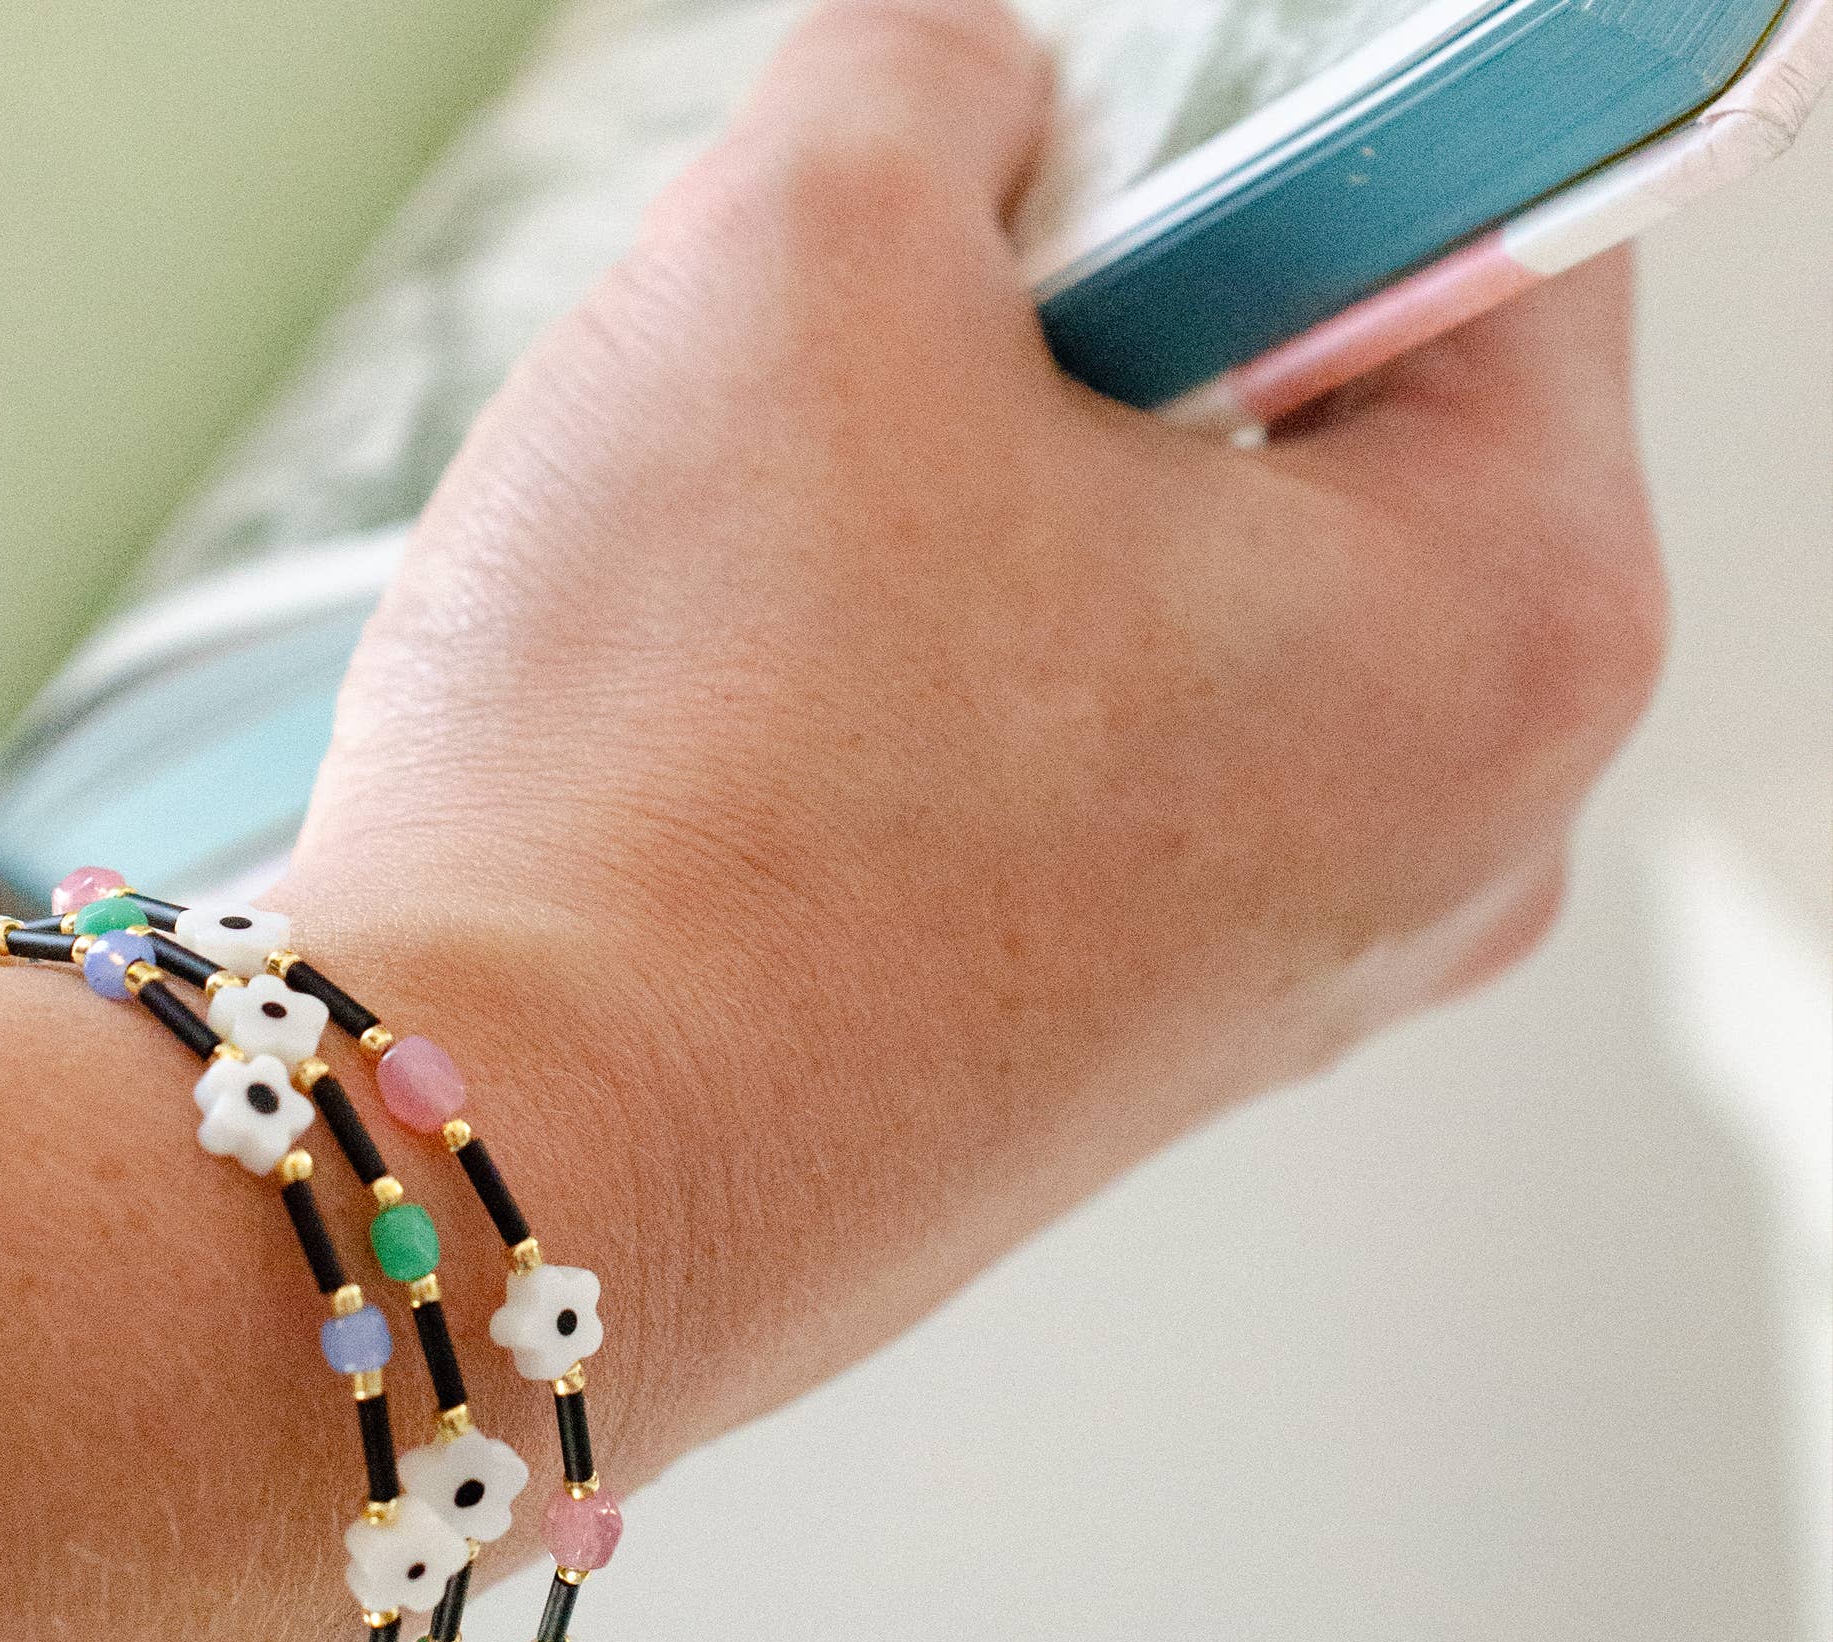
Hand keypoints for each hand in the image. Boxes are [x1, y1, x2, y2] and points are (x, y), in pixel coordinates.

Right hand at [283, 0, 1663, 1447]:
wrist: (496, 1169)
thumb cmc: (671, 779)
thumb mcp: (795, 258)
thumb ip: (929, 68)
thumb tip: (962, 87)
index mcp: (1508, 625)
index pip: (1485, 196)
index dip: (1248, 106)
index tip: (1069, 148)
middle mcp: (1444, 835)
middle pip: (1308, 411)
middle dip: (1076, 323)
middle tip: (869, 352)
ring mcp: (1266, 966)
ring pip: (1150, 587)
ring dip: (961, 499)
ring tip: (770, 566)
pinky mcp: (1091, 1046)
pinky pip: (1047, 756)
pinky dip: (914, 673)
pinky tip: (752, 710)